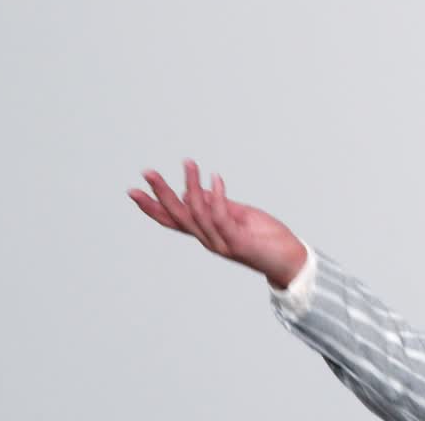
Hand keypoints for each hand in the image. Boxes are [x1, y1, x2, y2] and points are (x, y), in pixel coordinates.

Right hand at [127, 159, 307, 288]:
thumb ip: (216, 205)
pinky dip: (216, 197)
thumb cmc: (266, 238)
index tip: (134, 192)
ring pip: (198, 213)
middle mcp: (209, 239)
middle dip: (161, 194)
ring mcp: (222, 242)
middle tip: (148, 173)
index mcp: (206, 233)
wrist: (289, 261)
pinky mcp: (238, 242)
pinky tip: (215, 178)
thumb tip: (192, 191)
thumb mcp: (237, 216)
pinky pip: (222, 217)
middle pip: (178, 216)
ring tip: (188, 163)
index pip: (173, 220)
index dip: (153, 207)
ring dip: (190, 186)